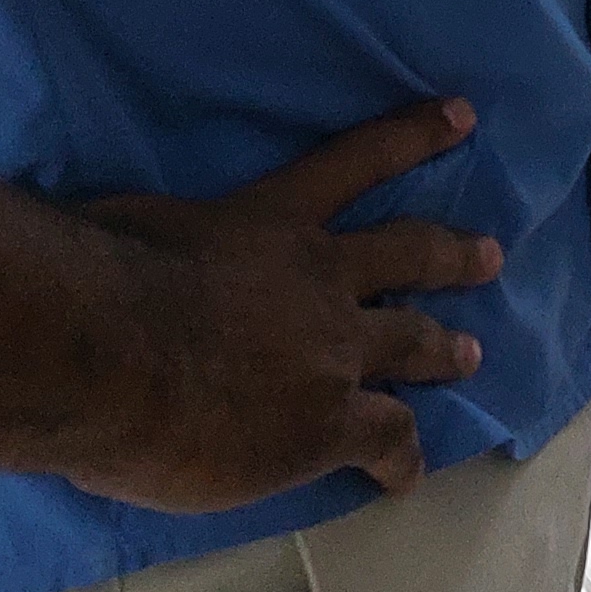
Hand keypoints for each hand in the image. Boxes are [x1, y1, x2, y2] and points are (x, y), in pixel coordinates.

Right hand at [60, 98, 505, 511]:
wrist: (112, 355)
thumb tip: (140, 243)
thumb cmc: (101, 277)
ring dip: (445, 349)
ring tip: (469, 354)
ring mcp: (333, 351)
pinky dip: (403, 458)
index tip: (462, 114)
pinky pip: (386, 439)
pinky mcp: (328, 424)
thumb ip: (159, 236)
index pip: (356, 161)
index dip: (412, 135)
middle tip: (489, 255)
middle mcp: (320, 277)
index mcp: (270, 218)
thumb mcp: (135, 224)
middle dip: (450, 257)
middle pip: (407, 255)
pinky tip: (404, 477)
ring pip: (411, 342)